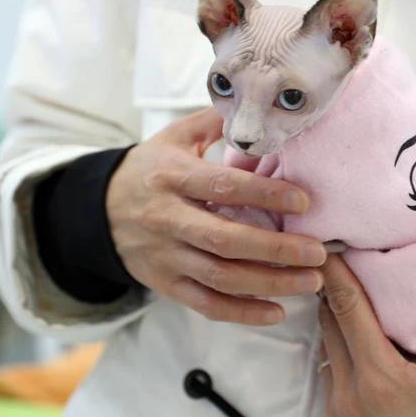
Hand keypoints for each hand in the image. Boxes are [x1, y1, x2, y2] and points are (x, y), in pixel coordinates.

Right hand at [106, 108, 326, 324]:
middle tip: (318, 252)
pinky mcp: (165, 283)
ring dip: (269, 283)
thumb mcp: (173, 137)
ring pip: (220, 277)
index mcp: (171, 176)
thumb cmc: (148, 170)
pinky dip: (242, 312)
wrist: (97, 210)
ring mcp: (165, 255)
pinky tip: (276, 312)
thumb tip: (261, 103)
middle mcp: (167, 218)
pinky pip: (205, 304)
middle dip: (276, 249)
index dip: (265, 195)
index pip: (222, 187)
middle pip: (225, 240)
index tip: (304, 201)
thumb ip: (215, 121)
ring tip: (311, 280)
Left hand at [318, 256, 415, 416]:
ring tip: (359, 317)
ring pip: (326, 353)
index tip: (325, 250)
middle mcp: (352, 397)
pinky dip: (340, 365)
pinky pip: (328, 381)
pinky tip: (363, 360)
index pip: (347, 310)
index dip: (334, 276)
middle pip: (330, 328)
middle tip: (344, 273)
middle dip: (335, 299)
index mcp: (383, 377)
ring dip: (338, 333)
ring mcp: (339, 416)